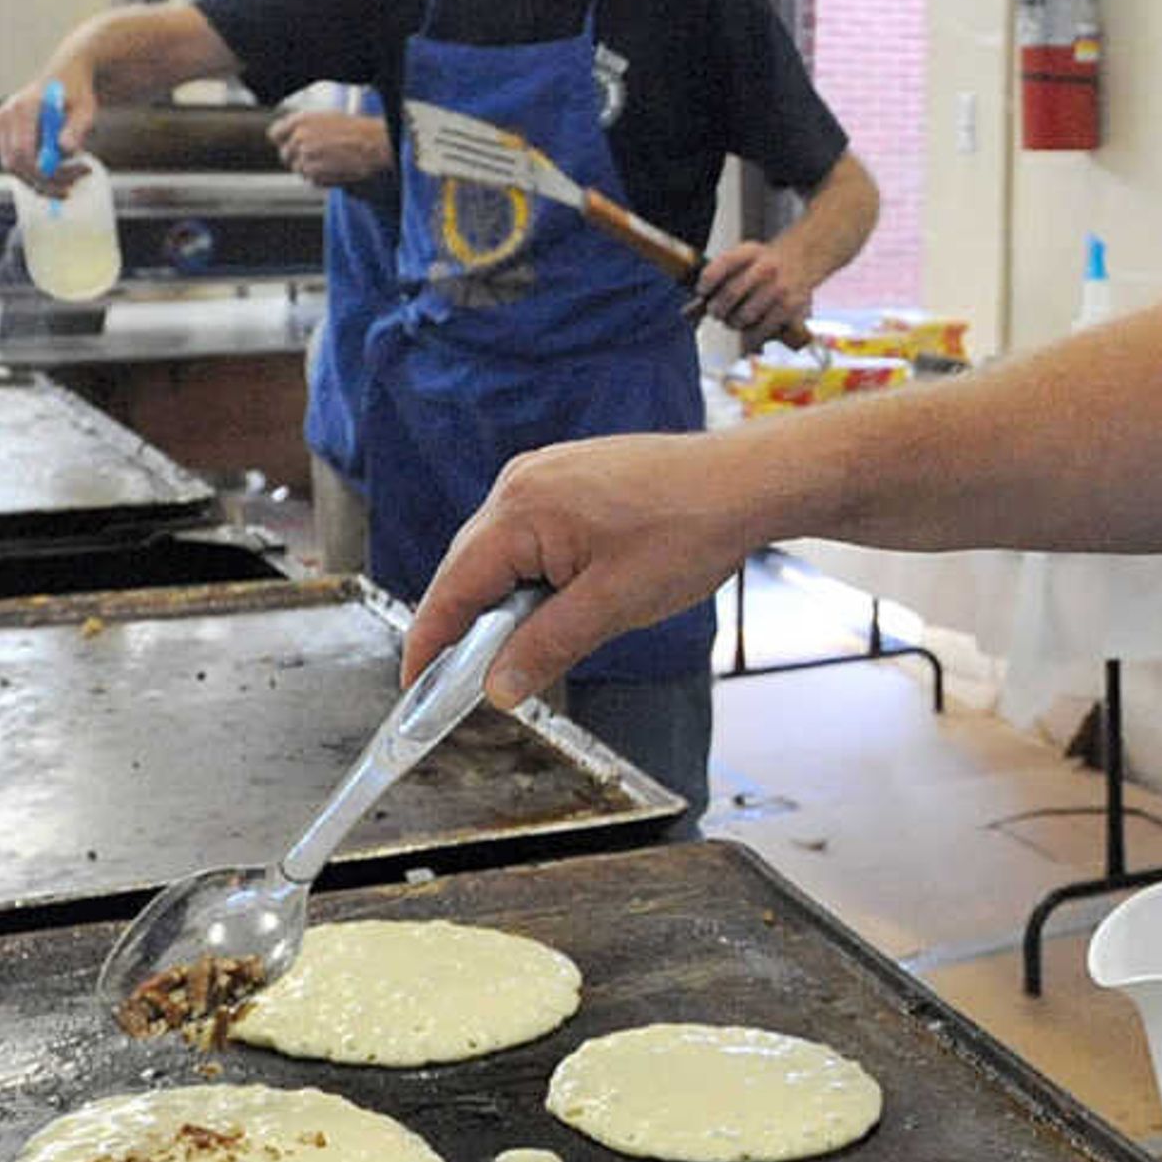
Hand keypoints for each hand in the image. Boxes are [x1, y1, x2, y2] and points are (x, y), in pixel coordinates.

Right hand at [0, 75, 95, 188]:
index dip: (43, 174)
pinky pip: (10, 160)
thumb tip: (66, 149)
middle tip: (70, 189)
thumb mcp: (85, 110)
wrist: (64, 75)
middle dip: (42, 182)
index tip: (68, 186)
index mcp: (24, 107)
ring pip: (11, 166)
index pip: (23, 152)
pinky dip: (29, 170)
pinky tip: (54, 165)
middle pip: (14, 163)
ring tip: (69, 175)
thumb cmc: (77, 93)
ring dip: (38, 178)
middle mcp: (6, 115)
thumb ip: (76, 128)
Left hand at [269, 107, 392, 188]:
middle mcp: (299, 137)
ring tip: (332, 163)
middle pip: (285, 154)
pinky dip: (321, 178)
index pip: (275, 134)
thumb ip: (306, 126)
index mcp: (301, 120)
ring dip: (311, 169)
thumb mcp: (329, 118)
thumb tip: (294, 135)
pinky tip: (336, 169)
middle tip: (318, 157)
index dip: (284, 140)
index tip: (291, 144)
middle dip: (299, 157)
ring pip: (298, 169)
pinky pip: (311, 180)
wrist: (376, 147)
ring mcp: (304, 156)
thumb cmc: (360, 131)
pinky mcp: (313, 174)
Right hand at [402, 430, 774, 706]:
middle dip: (465, 625)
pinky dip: (529, 571)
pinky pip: (528, 531)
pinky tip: (554, 601)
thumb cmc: (689, 531)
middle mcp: (521, 482)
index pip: (452, 587)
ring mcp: (546, 473)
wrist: (747, 482)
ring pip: (499, 550)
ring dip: (503, 599)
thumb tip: (496, 689)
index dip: (430, 643)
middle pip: (468, 567)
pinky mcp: (570, 476)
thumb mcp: (613, 606)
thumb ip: (546, 647)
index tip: (413, 686)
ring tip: (520, 646)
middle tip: (462, 684)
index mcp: (520, 509)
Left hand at [690, 235, 827, 340]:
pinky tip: (747, 333)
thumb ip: (720, 278)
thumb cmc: (764, 264)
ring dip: (733, 323)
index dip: (706, 282)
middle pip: (730, 294)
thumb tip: (689, 312)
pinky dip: (750, 336)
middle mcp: (766, 267)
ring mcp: (779, 288)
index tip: (702, 291)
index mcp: (749, 251)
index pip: (720, 266)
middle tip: (716, 312)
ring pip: (744, 316)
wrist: (803, 258)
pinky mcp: (790, 307)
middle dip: (717, 308)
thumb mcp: (744, 258)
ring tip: (733, 321)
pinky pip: (761, 329)